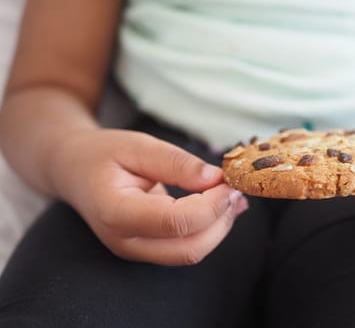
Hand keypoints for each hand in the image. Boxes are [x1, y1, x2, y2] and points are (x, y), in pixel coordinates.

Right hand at [49, 129, 247, 264]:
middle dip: (220, 220)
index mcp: (115, 211)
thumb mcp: (138, 145)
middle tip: (235, 189)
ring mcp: (134, 250)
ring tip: (232, 196)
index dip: (211, 205)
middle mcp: (124, 240)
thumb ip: (177, 163)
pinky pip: (185, 247)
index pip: (175, 222)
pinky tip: (219, 206)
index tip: (229, 182)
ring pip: (190, 253)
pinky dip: (209, 229)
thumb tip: (216, 179)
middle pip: (188, 248)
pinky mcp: (146, 249)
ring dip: (219, 227)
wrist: (74, 169)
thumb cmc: (102, 153)